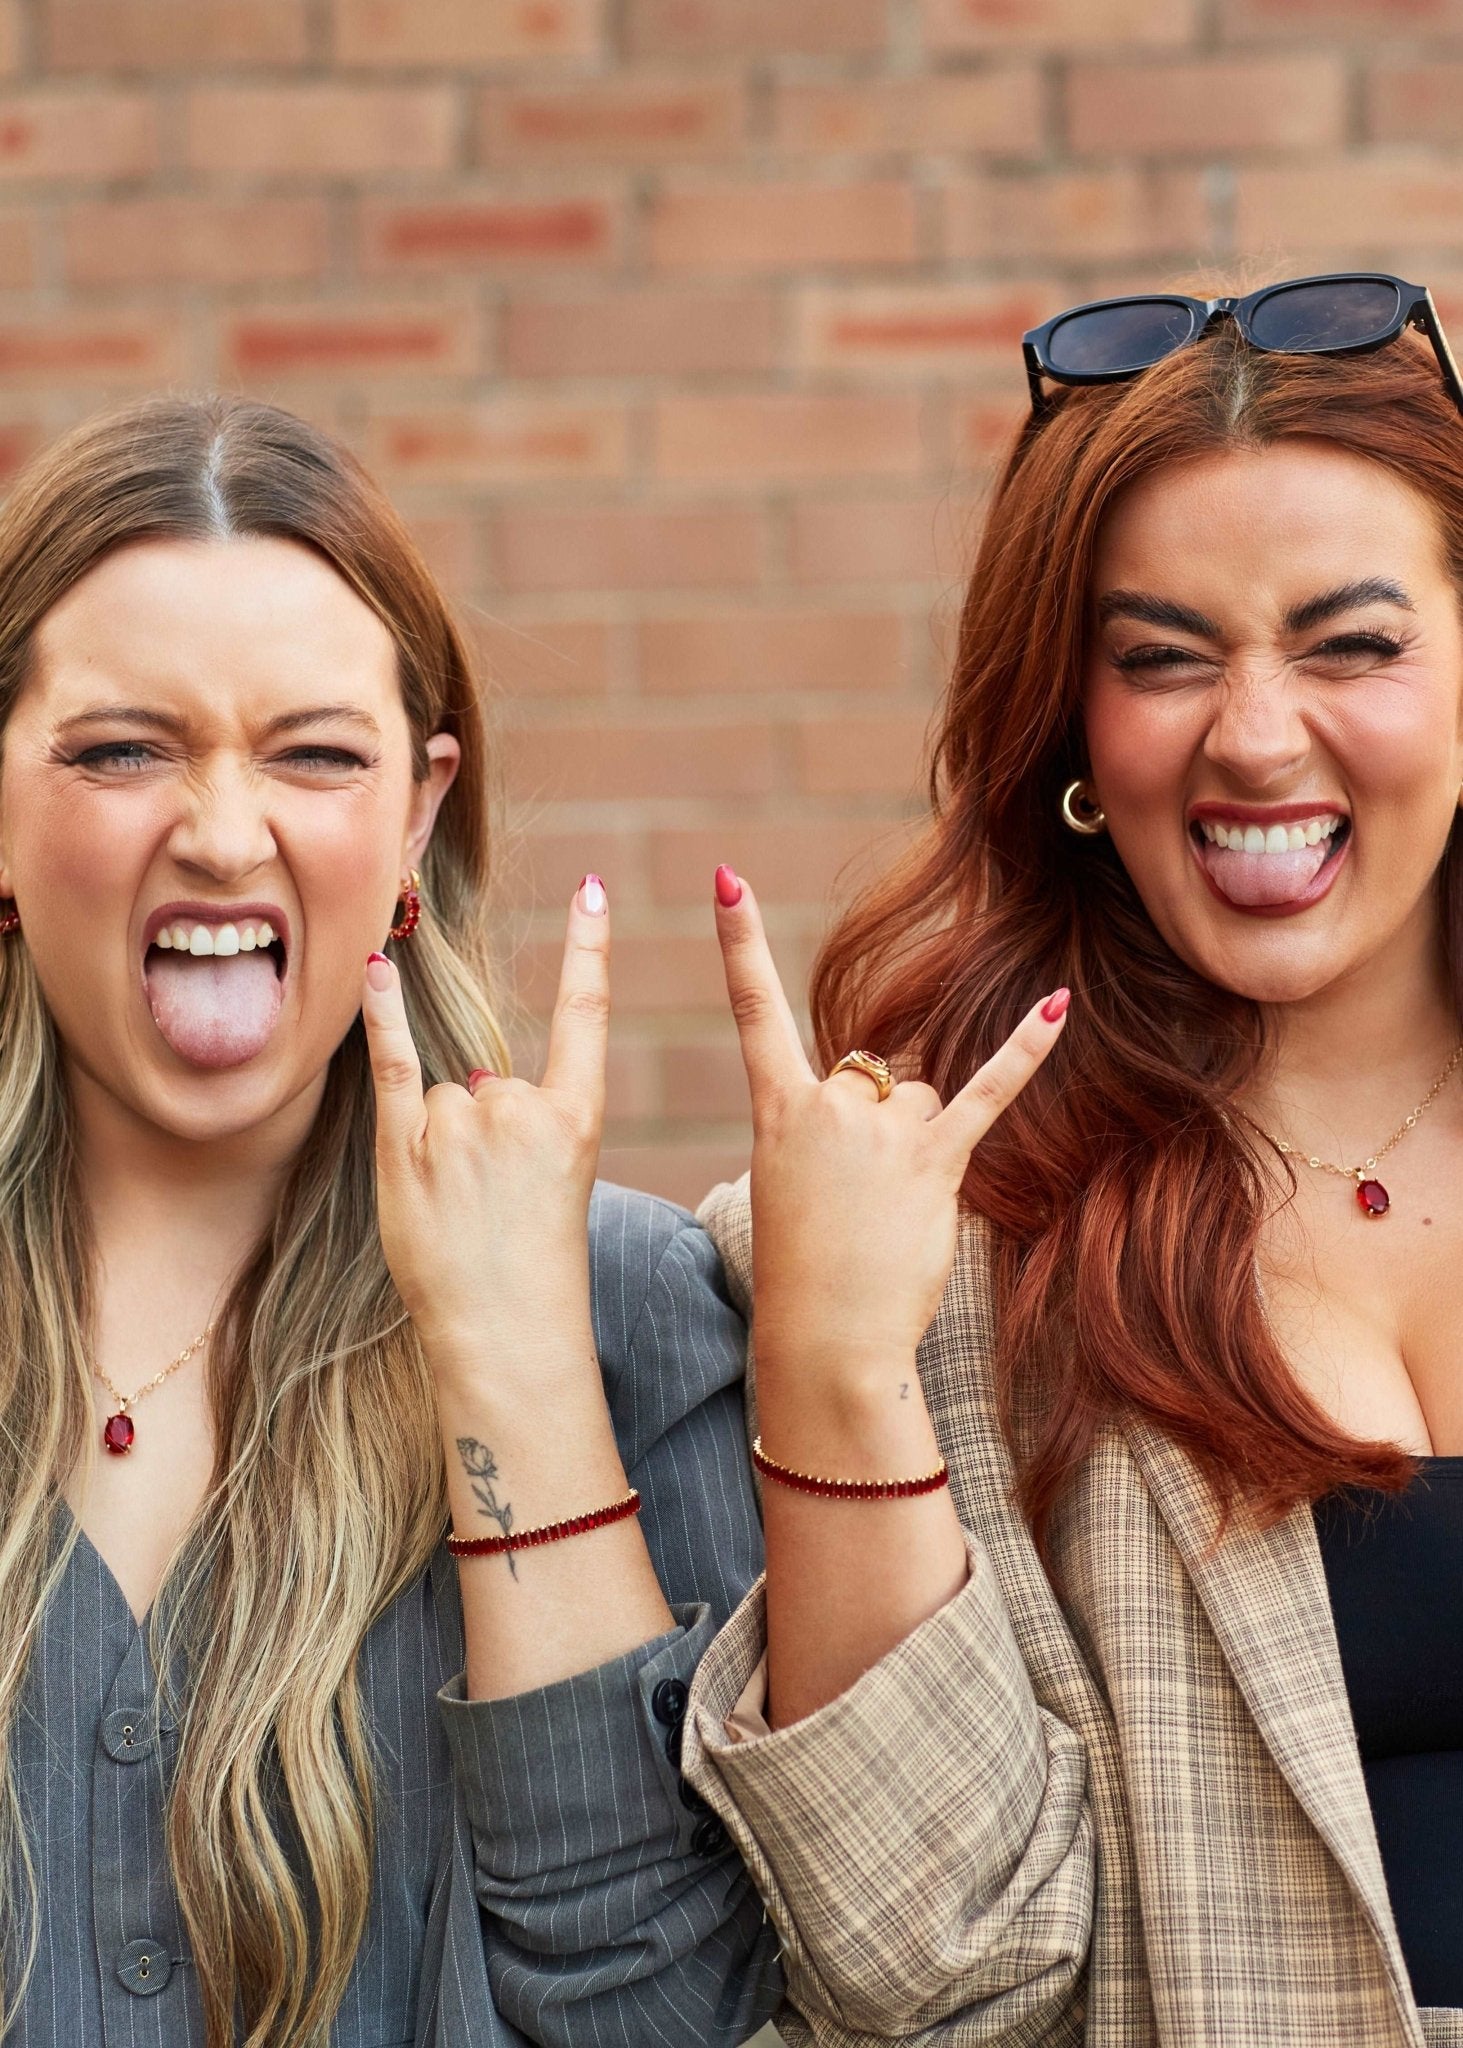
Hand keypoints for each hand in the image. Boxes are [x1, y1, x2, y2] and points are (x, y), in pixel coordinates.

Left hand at [362, 877, 609, 1378]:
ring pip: (442, 1102)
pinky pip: (393, 1063)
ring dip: (440, 1148)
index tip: (594, 888)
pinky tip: (377, 969)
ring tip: (457, 1214)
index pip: (585, 1016)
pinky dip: (382, 1016)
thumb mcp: (559, 1187)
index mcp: (577, 1119)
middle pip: (487, 1084)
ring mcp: (463, 1124)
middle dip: (480, 1137)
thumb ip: (525, 1125)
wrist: (505, 1335)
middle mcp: (521, 1108)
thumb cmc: (534, 1272)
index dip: (589, 948)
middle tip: (490, 1208)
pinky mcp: (407, 1144)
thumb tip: (474, 1079)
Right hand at [713, 870, 1068, 1382]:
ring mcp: (881, 1134)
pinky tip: (1058, 1003)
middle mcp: (827, 1107)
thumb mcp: (791, 1184)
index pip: (754, 1011)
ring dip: (916, 1146)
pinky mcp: (935, 1162)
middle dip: (875, 1130)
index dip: (738, 942)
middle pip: (872, 1076)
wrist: (825, 1339)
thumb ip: (829, 1126)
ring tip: (889, 1210)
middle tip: (853, 1203)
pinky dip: (1025, 1048)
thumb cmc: (805, 1270)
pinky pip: (986, 1092)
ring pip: (919, 1098)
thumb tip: (893, 1097)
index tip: (726, 876)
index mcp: (777, 1110)